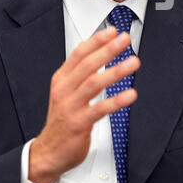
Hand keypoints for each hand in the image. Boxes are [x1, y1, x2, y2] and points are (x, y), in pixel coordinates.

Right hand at [28, 26, 139, 182]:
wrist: (49, 150)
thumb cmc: (61, 119)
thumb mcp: (64, 91)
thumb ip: (77, 71)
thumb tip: (91, 47)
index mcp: (62, 79)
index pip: (79, 53)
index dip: (96, 40)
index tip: (112, 31)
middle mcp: (65, 89)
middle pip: (88, 64)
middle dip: (108, 49)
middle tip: (124, 40)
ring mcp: (71, 106)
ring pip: (94, 83)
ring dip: (116, 71)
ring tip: (133, 62)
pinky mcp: (79, 123)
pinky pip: (100, 109)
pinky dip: (116, 100)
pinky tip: (130, 94)